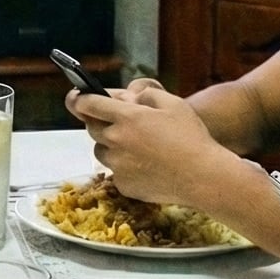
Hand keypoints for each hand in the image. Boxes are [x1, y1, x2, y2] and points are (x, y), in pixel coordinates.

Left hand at [65, 79, 230, 210]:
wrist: (202, 177)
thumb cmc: (191, 137)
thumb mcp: (173, 103)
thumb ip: (147, 94)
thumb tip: (132, 97)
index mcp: (127, 117)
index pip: (89, 104)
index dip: (80, 99)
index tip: (77, 98)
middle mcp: (117, 140)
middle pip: (92, 128)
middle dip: (99, 122)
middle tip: (119, 123)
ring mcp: (118, 165)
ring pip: (102, 151)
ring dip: (111, 145)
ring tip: (137, 146)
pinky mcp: (123, 185)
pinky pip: (115, 172)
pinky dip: (124, 167)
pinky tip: (146, 166)